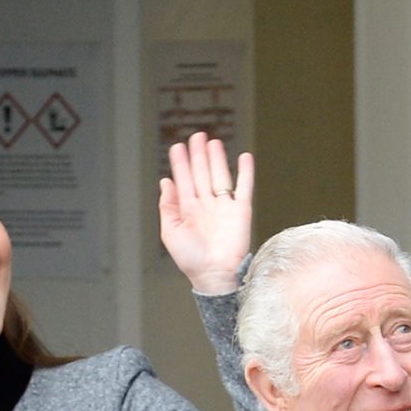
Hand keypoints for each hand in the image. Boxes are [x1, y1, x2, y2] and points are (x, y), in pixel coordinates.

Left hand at [160, 131, 253, 293]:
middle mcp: (206, 205)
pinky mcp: (241, 211)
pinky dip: (245, 172)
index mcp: (188, 210)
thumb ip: (168, 207)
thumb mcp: (170, 233)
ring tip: (213, 142)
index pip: (184, 180)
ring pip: (220, 176)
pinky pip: (244, 187)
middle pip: (201, 173)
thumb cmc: (191, 259)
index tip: (177, 147)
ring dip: (217, 159)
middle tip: (196, 135)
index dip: (180, 163)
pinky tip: (244, 157)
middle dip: (198, 155)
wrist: (215, 274)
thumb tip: (165, 182)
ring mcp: (224, 207)